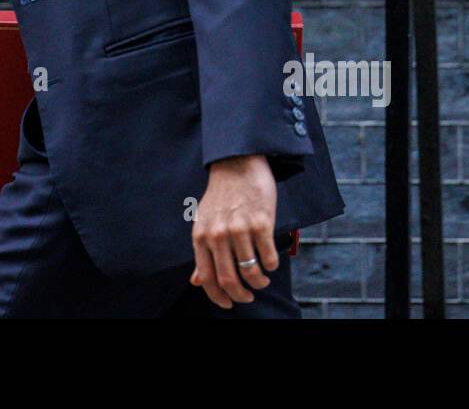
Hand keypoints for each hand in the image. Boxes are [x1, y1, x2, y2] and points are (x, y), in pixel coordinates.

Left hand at [189, 154, 279, 307]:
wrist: (237, 164)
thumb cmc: (221, 196)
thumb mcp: (204, 222)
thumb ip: (202, 253)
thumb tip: (196, 282)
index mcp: (201, 236)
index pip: (207, 278)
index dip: (218, 297)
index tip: (228, 303)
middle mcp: (218, 234)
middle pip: (229, 279)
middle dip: (240, 296)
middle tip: (248, 297)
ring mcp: (239, 228)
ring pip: (251, 271)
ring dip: (259, 282)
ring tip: (262, 280)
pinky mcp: (261, 222)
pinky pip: (268, 256)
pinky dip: (272, 265)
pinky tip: (271, 262)